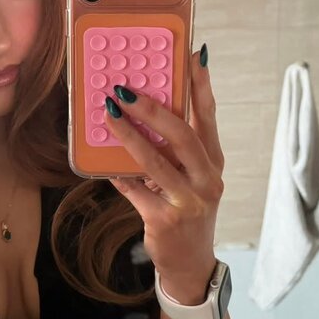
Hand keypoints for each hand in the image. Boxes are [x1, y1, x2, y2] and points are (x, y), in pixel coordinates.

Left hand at [106, 45, 224, 293]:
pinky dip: (119, 174)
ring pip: (156, 161)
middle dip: (153, 108)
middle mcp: (207, 179)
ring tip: (108, 113)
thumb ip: (174, 151)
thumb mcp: (190, 179)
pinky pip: (136, 189)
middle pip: (183, 135)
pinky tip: (104, 163)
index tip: (193, 54)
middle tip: (126, 88)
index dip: (201, 85)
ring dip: (129, 135)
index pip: (209, 117)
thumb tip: (143, 111)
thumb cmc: (186, 212)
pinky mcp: (166, 220)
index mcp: (214, 162)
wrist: (190, 264)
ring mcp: (189, 201)